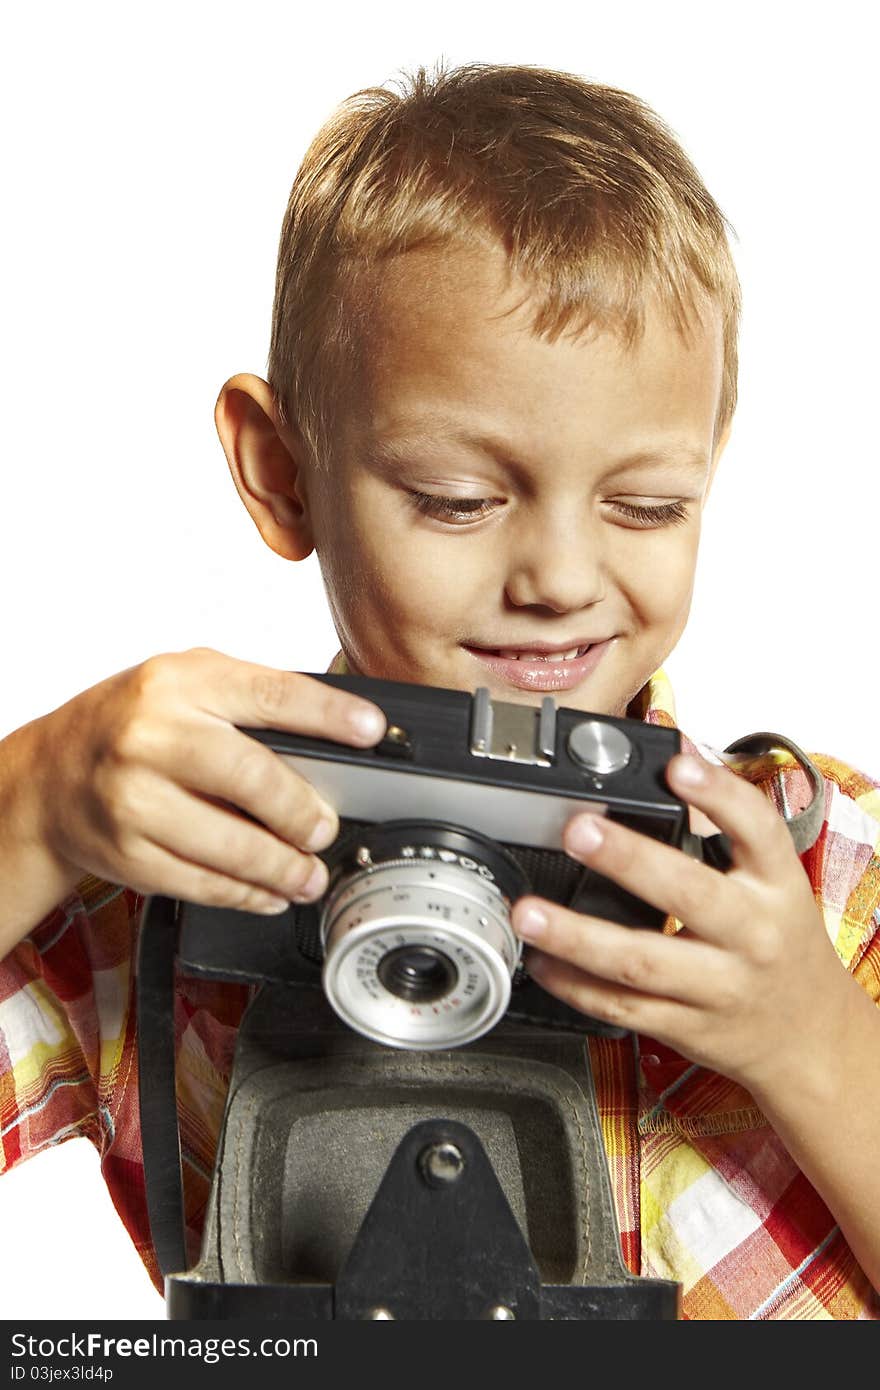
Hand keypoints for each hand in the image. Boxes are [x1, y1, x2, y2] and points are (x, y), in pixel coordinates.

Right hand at [29, 647, 385, 914]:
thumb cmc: (131, 724)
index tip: (371, 731)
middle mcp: (152, 736)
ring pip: (229, 845)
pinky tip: (269, 891)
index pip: (269, 694)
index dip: (328, 715)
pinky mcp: (129, 853)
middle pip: (251, 777)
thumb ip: (252, 701)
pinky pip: (202, 883)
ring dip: (283, 868)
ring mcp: (136, 799)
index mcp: (180, 684)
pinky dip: (246, 894)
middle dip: (302, 811)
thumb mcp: (187, 684)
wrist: (52, 775)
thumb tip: (336, 736)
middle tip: (325, 828)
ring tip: (309, 874)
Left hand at [511, 752, 849, 1094]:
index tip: (677, 766)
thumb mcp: (773, 880)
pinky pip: (622, 1007)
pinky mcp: (685, 1026)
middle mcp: (751, 935)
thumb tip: (675, 754)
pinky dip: (575, 986)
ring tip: (529, 911)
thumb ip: (727, 823)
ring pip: (640, 961)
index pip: (757, 830)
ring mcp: (717, 986)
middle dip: (628, 860)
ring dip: (577, 935)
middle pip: (689, 895)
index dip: (718, 794)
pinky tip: (541, 961)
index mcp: (776, 886)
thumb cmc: (782, 944)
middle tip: (577, 831)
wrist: (809, 1034)